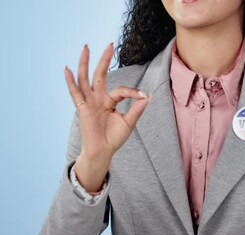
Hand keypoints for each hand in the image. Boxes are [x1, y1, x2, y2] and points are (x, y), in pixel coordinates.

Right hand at [64, 43, 149, 191]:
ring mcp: (89, 102)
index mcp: (110, 101)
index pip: (121, 90)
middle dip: (105, 59)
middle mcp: (98, 98)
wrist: (103, 152)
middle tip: (110, 43)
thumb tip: (148, 96)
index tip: (144, 96)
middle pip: (100, 74)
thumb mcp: (129, 122)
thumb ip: (137, 109)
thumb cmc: (114, 138)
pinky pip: (75, 93)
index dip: (133, 91)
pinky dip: (70, 81)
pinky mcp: (82, 109)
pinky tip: (67, 69)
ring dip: (85, 63)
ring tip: (86, 47)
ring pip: (86, 79)